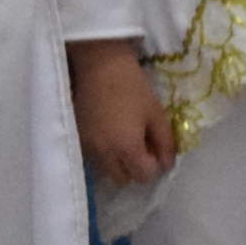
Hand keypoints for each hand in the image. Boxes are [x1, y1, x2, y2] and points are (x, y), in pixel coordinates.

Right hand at [69, 40, 179, 191]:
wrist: (100, 65)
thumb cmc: (133, 86)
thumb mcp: (157, 114)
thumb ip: (165, 144)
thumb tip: (167, 165)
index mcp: (126, 147)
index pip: (144, 176)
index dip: (155, 166)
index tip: (157, 148)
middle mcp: (104, 154)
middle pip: (124, 179)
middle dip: (136, 168)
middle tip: (142, 145)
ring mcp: (87, 148)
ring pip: (107, 171)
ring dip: (119, 163)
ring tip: (125, 139)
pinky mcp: (78, 139)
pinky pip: (94, 158)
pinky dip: (105, 154)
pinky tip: (110, 134)